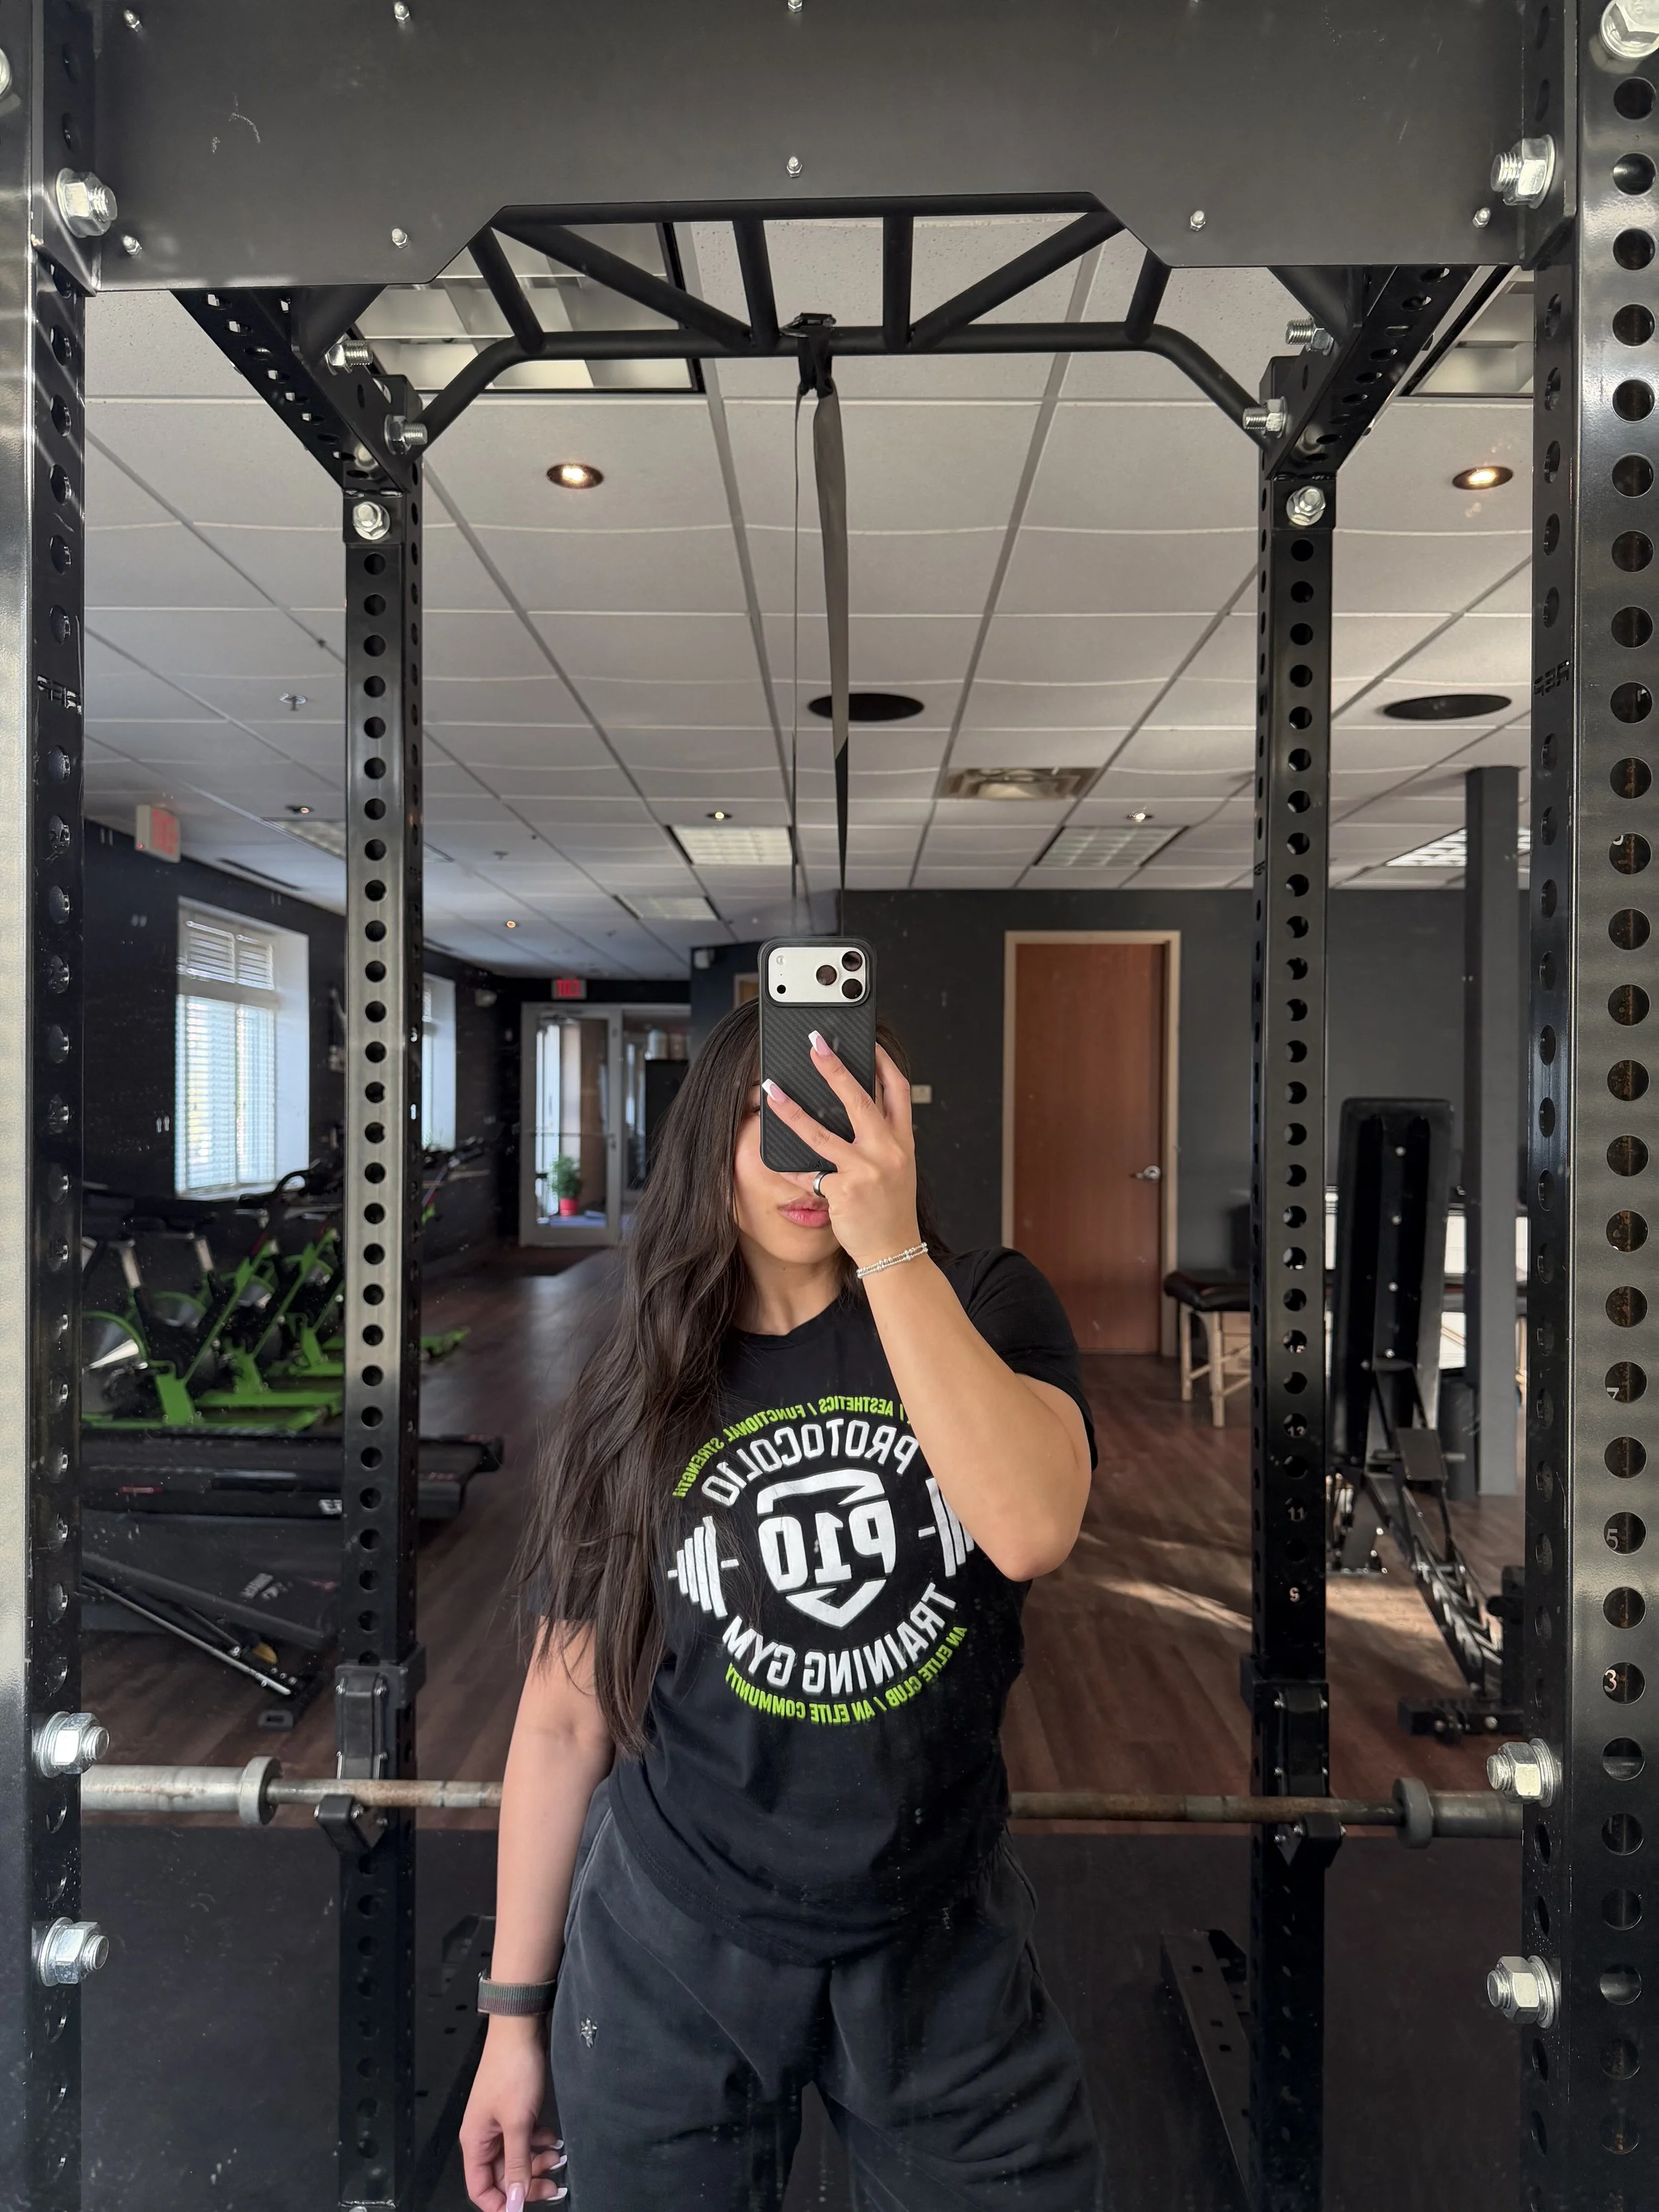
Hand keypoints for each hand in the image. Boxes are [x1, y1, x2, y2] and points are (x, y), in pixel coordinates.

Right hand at [460, 2020, 567, 2208]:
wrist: (521, 2028)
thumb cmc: (513, 2069)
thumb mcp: (518, 2122)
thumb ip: (518, 2163)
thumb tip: (515, 2200)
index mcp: (475, 2141)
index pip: (480, 2188)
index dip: (500, 2203)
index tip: (523, 2208)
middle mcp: (484, 2135)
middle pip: (502, 2175)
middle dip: (527, 2182)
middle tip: (552, 2185)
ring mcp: (500, 2122)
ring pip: (517, 2157)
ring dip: (537, 2161)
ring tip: (557, 2157)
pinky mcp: (514, 2110)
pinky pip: (525, 2138)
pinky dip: (539, 2142)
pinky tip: (554, 2139)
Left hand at [763, 1037, 920, 1271]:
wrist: (895, 1253)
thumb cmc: (892, 1211)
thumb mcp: (898, 1168)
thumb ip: (882, 1138)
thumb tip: (855, 1108)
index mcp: (902, 1142)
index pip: (898, 1090)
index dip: (883, 1062)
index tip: (868, 1042)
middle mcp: (887, 1152)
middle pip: (859, 1100)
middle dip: (834, 1068)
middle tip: (815, 1045)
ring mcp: (865, 1171)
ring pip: (821, 1134)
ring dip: (792, 1111)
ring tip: (771, 1092)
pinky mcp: (843, 1192)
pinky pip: (807, 1174)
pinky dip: (788, 1168)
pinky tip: (772, 1159)